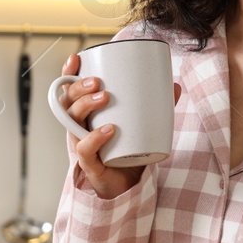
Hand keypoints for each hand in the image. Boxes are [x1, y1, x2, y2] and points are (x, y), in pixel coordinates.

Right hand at [60, 51, 181, 199]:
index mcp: (87, 113)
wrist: (126, 184)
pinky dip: (95, 137)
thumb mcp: (140, 124)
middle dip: (78, 87)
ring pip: (72, 122)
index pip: (70, 90)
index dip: (68, 73)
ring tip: (104, 97)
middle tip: (98, 82)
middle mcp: (79, 127)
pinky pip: (85, 149)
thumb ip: (156, 106)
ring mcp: (81, 144)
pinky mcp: (89, 163)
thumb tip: (175, 86)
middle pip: (67, 102)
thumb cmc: (127, 150)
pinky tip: (109, 129)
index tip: (76, 58)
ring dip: (85, 105)